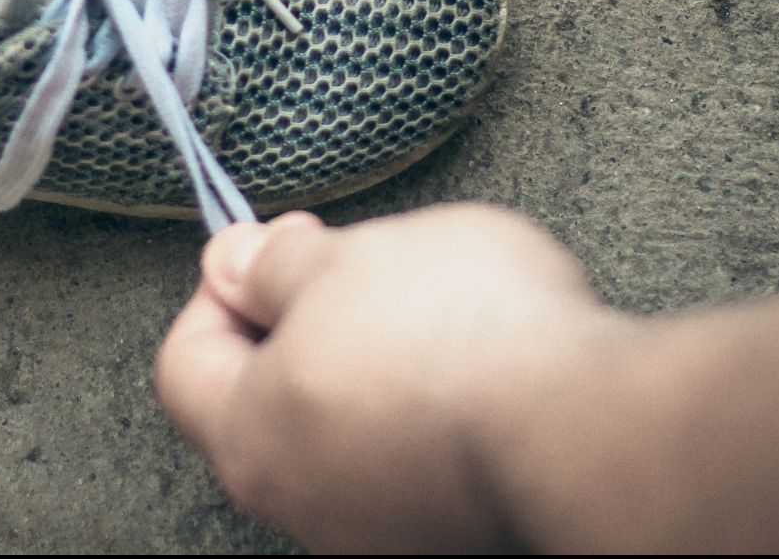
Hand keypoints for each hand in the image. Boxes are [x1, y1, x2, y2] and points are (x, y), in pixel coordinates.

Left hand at [155, 205, 632, 550]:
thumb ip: (275, 265)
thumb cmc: (461, 335)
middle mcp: (302, 506)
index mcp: (248, 436)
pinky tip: (486, 368)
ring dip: (376, 369)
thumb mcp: (348, 257)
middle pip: (267, 404)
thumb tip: (236, 262)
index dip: (222, 288)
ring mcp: (379, 534)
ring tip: (441, 313)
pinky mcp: (453, 537)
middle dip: (306, 324)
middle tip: (361, 270)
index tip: (278, 248)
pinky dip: (434, 413)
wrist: (593, 429)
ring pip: (348, 436)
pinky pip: (418, 463)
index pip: (185, 362)